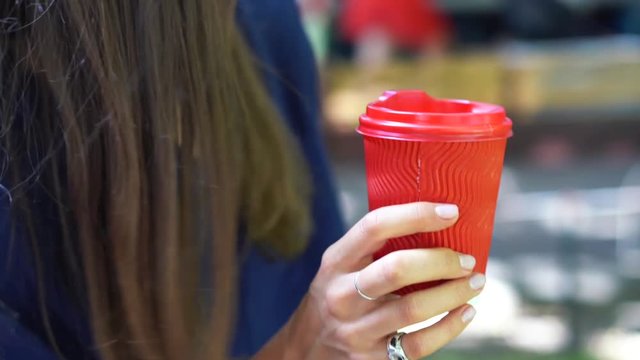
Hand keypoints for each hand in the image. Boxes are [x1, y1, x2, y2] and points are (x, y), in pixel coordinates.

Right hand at [257, 202, 484, 359]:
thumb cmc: (334, 298)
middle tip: (468, 259)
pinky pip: (418, 344)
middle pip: (397, 269)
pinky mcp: (370, 359)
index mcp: (335, 262)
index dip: (416, 215)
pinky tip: (466, 313)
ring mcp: (354, 330)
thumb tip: (433, 224)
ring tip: (476, 282)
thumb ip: (373, 249)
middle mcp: (341, 294)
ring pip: (413, 309)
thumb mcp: (339, 268)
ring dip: (454, 293)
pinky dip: (449, 328)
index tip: (451, 212)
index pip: (375, 226)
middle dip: (441, 260)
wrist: (304, 352)